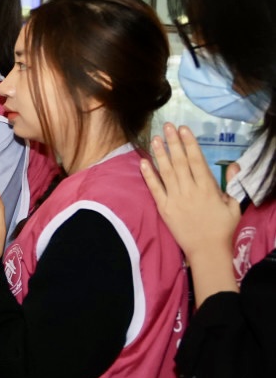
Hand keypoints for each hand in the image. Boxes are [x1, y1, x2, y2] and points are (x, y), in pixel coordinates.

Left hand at [141, 123, 240, 287]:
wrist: (207, 251)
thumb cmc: (222, 228)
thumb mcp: (234, 205)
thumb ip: (231, 184)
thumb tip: (233, 166)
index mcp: (208, 188)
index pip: (197, 161)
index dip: (189, 144)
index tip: (184, 129)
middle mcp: (190, 190)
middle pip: (180, 162)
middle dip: (173, 142)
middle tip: (167, 126)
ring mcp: (175, 199)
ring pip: (166, 172)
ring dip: (160, 154)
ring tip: (155, 138)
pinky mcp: (164, 208)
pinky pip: (154, 189)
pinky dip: (148, 175)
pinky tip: (143, 162)